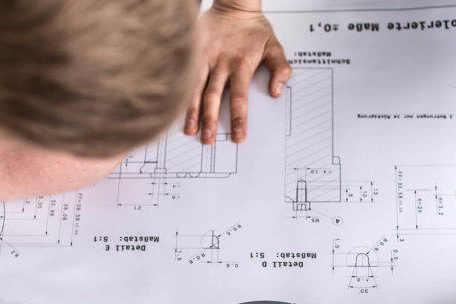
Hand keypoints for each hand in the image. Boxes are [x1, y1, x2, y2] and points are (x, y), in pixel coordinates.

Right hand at [184, 2, 290, 144]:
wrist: (234, 5)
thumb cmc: (253, 28)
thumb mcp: (274, 46)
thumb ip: (280, 70)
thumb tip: (276, 92)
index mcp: (241, 64)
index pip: (239, 97)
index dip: (238, 118)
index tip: (237, 136)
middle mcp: (221, 63)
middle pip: (214, 97)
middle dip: (210, 120)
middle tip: (208, 140)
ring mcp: (204, 58)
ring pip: (196, 89)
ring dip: (192, 111)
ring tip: (190, 130)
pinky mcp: (193, 52)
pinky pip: (185, 75)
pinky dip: (181, 93)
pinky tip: (176, 107)